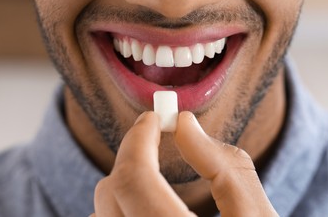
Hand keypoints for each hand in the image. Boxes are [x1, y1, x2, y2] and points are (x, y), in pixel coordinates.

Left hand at [91, 111, 277, 215]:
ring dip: (124, 185)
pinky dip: (121, 210)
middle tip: (155, 139)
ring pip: (102, 215)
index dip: (139, 139)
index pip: (133, 179)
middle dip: (133, 157)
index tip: (154, 119)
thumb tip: (184, 125)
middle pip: (110, 194)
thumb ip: (225, 166)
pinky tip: (147, 208)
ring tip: (153, 176)